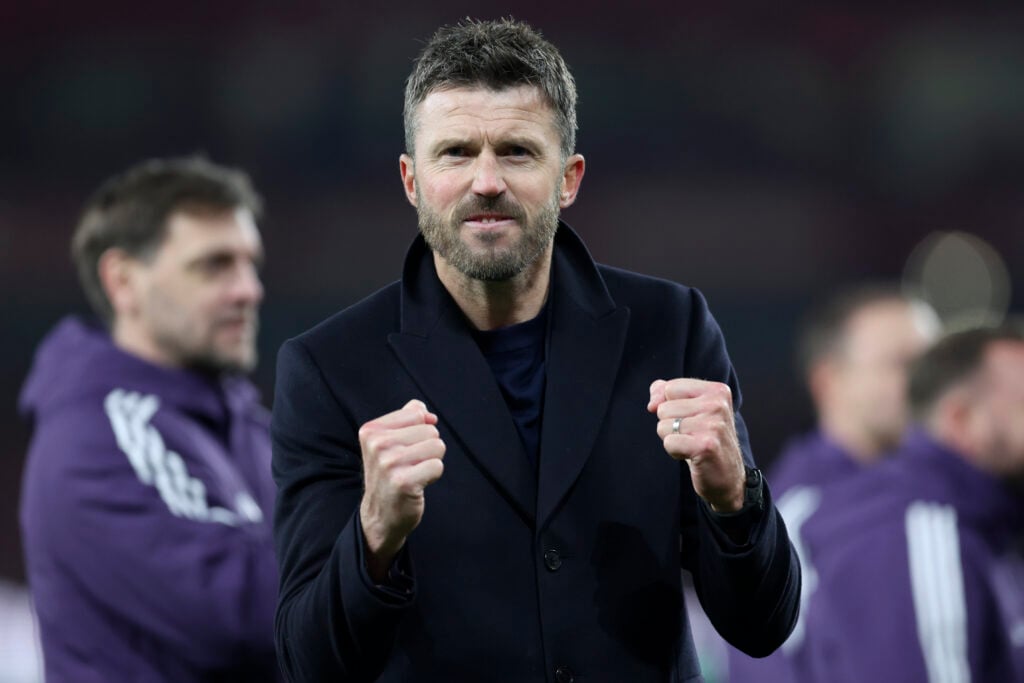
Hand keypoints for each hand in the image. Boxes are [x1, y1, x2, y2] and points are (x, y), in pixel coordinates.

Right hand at [358, 399, 445, 580]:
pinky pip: (438, 466)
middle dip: (427, 448)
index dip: (421, 431)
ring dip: (431, 462)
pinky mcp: (403, 482)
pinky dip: (433, 476)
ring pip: (437, 446)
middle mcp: (377, 444)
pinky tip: (417, 485)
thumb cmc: (389, 475)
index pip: (417, 413)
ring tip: (414, 474)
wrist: (380, 515)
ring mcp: (389, 463)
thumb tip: (427, 412)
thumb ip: (407, 419)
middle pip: (430, 430)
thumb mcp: (389, 442)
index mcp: (371, 430)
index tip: (405, 449)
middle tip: (409, 466)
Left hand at [648, 378, 744, 511]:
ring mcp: (714, 425)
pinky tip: (692, 455)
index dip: (670, 407)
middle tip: (693, 436)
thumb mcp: (689, 410)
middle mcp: (718, 404)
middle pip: (664, 408)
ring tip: (693, 445)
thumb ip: (665, 394)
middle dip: (670, 425)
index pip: (670, 388)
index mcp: (717, 390)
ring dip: (672, 439)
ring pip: (663, 426)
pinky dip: (674, 452)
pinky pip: (669, 442)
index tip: (690, 419)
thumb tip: (652, 403)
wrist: (728, 477)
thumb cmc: (704, 440)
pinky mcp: (706, 446)